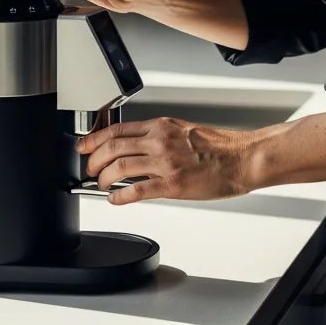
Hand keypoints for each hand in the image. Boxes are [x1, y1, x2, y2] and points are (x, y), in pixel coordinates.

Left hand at [77, 117, 253, 204]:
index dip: (94, 139)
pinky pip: (137, 190)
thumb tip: (136, 145)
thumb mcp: (183, 130)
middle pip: (112, 147)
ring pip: (120, 168)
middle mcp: (160, 141)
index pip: (117, 129)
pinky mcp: (173, 184)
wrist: (241, 159)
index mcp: (161, 126)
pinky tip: (116, 199)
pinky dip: (120, 196)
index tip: (84, 146)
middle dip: (94, 161)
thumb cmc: (219, 147)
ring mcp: (165, 162)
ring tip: (102, 185)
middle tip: (91, 170)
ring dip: (104, 179)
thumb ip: (158, 135)